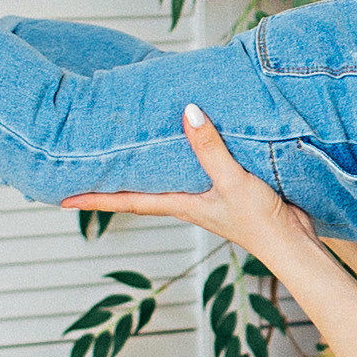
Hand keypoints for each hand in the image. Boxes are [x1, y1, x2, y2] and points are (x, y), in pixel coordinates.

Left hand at [63, 108, 319, 272]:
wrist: (294, 244)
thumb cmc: (262, 222)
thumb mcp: (233, 181)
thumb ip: (210, 148)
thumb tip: (187, 112)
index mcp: (180, 204)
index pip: (127, 200)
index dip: (94, 199)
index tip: (61, 199)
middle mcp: (187, 202)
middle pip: (139, 191)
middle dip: (112, 182)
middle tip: (84, 167)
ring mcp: (206, 198)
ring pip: (165, 180)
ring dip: (144, 169)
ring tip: (124, 151)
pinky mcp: (227, 191)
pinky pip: (194, 171)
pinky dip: (182, 159)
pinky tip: (185, 144)